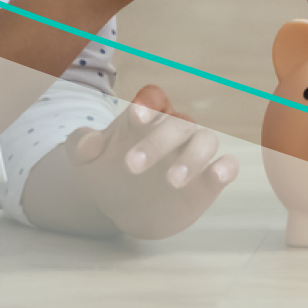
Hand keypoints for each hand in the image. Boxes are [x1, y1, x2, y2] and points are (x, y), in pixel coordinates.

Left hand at [64, 84, 238, 240]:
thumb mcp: (84, 161)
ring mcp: (191, 154)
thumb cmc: (106, 173)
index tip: (136, 115)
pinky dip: (226, 168)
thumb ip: (81, 145)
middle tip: (131, 167)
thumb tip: (89, 141)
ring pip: (206, 140)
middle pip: (178, 123)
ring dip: (193, 156)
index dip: (149, 104)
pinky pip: (227, 165)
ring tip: (172, 181)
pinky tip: (218, 174)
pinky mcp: (207, 180)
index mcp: (144, 119)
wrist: (120, 207)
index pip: (154, 100)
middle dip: (158, 142)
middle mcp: (172, 132)